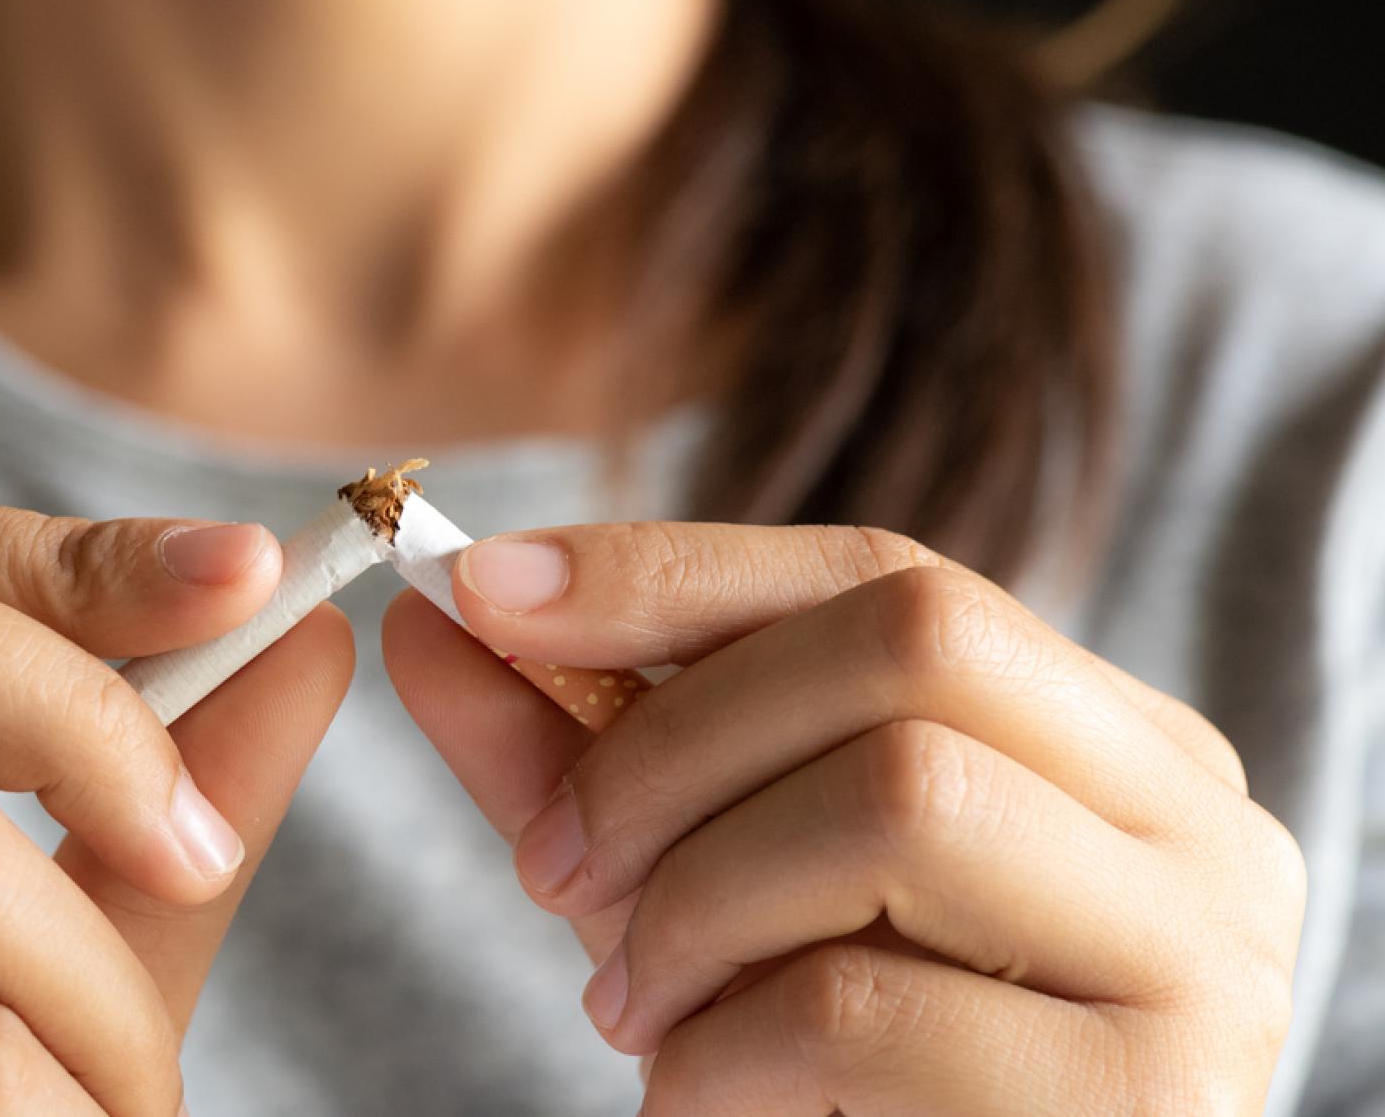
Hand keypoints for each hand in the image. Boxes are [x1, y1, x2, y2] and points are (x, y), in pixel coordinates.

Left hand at [383, 523, 1304, 1114]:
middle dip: (675, 738)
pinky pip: (872, 1004)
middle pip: (912, 643)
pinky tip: (699, 1099)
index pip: (888, 571)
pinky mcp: (1154, 1100)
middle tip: (554, 866)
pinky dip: (725, 1049)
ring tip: (636, 1008)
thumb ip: (585, 753)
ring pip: (903, 798)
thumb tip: (429, 618)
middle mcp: (1191, 819)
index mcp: (1108, 736)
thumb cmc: (830, 1069)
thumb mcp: (704, 877)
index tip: (484, 584)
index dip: (672, 568)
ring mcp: (1202, 953)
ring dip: (697, 902)